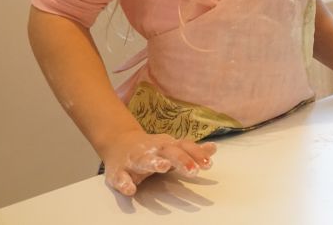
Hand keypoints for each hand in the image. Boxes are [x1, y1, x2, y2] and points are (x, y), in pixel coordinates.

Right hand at [101, 130, 216, 196]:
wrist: (118, 142)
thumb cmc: (152, 149)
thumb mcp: (172, 147)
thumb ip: (192, 150)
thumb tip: (214, 148)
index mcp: (167, 144)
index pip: (184, 146)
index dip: (197, 154)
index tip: (209, 165)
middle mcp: (152, 149)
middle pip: (168, 151)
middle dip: (181, 160)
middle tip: (194, 171)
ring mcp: (134, 159)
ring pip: (143, 159)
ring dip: (153, 162)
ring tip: (163, 167)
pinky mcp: (118, 171)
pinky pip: (120, 177)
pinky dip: (125, 183)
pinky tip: (131, 189)